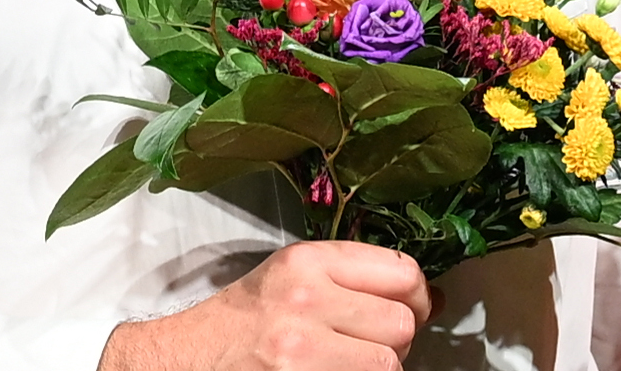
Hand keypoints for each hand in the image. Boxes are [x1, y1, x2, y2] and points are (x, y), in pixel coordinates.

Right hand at [98, 242, 430, 370]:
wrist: (189, 358)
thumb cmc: (243, 320)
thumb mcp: (290, 279)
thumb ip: (352, 280)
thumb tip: (430, 297)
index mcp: (304, 261)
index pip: (401, 270)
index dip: (416, 295)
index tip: (407, 308)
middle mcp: (305, 298)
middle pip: (402, 322)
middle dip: (395, 339)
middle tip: (367, 342)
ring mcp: (303, 348)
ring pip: (390, 363)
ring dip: (377, 368)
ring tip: (345, 362)